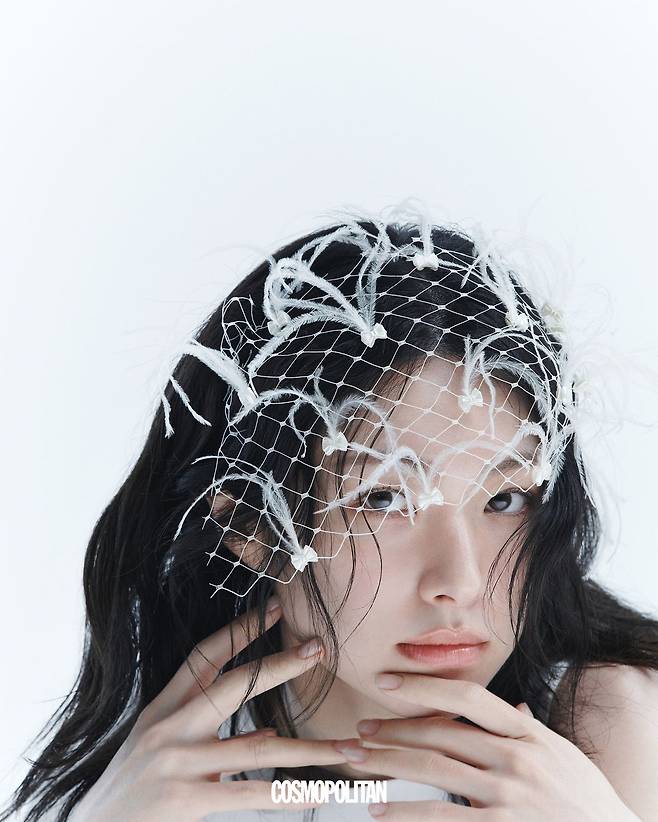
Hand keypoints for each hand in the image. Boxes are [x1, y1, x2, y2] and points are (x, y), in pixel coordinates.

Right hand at [70, 598, 350, 820]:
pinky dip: (291, 792)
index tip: (274, 608)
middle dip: (281, 665)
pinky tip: (320, 790)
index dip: (241, 629)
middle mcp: (171, 726)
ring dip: (312, 749)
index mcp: (164, 706)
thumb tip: (264, 717)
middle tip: (318, 649)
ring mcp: (179, 761)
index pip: (205, 655)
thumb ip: (202, 721)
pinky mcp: (186, 799)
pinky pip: (252, 793)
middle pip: (236, 684)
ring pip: (259, 745)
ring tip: (350, 748)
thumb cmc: (129, 786)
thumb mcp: (154, 740)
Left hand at [332, 672, 635, 820]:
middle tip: (361, 731)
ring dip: (389, 763)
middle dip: (394, 731)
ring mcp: (508, 795)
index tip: (389, 682)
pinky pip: (442, 817)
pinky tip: (381, 810)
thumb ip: (530, 730)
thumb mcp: (562, 753)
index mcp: (526, 733)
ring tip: (359, 762)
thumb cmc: (586, 799)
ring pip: (434, 770)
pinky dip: (406, 811)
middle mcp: (515, 758)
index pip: (468, 696)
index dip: (424, 685)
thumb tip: (512, 708)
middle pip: (440, 733)